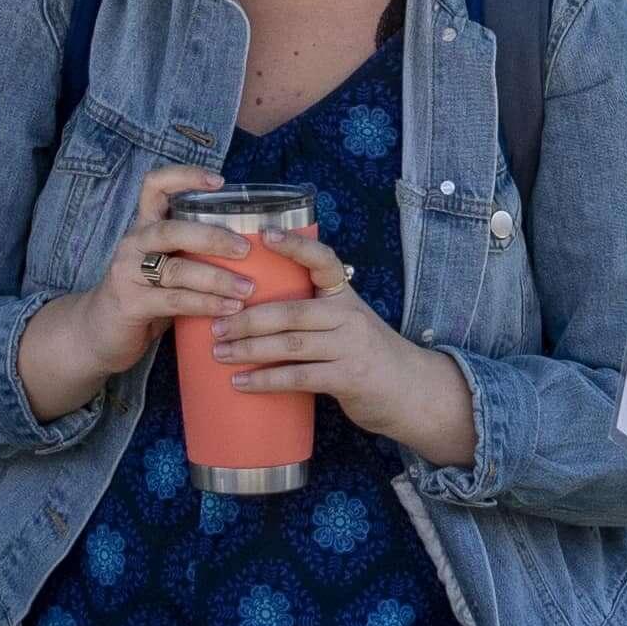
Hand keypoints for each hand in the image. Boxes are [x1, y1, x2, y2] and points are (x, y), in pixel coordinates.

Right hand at [22, 166, 248, 417]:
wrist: (99, 333)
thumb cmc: (144, 297)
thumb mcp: (165, 267)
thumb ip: (193, 254)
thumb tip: (252, 250)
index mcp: (144, 227)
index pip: (155, 186)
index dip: (185, 177)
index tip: (219, 181)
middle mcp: (133, 243)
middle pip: (172, 230)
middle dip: (212, 237)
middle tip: (245, 249)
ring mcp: (127, 273)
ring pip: (176, 269)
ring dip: (216, 278)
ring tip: (247, 288)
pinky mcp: (130, 303)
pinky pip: (174, 300)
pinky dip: (206, 304)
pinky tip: (229, 308)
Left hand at [209, 214, 477, 464]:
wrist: (411, 392)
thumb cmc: (366, 355)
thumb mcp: (346, 323)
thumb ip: (312, 314)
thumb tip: (250, 310)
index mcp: (346, 296)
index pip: (323, 261)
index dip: (296, 245)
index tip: (263, 234)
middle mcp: (349, 316)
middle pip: (291, 311)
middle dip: (248, 318)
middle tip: (215, 325)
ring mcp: (351, 347)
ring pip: (291, 344)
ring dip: (249, 349)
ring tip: (220, 353)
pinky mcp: (349, 378)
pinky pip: (299, 376)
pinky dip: (266, 379)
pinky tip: (241, 383)